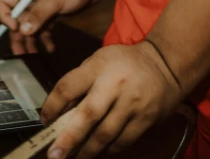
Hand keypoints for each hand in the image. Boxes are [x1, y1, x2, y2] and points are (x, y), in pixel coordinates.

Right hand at [0, 0, 104, 54]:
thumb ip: (38, 14)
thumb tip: (23, 30)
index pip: (5, 1)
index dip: (5, 16)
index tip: (15, 28)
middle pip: (17, 18)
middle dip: (17, 35)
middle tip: (19, 53)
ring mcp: (42, 5)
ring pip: (30, 25)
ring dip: (30, 40)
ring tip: (32, 57)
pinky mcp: (53, 12)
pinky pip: (44, 27)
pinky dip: (45, 38)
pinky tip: (50, 48)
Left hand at [41, 42, 183, 157]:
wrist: (165, 64)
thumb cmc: (124, 63)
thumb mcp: (99, 61)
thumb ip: (81, 82)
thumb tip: (60, 112)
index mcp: (98, 66)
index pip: (69, 86)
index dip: (52, 105)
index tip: (44, 121)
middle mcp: (114, 84)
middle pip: (88, 115)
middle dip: (68, 138)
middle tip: (54, 155)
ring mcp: (132, 103)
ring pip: (105, 134)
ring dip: (87, 151)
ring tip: (73, 158)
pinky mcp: (145, 119)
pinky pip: (122, 141)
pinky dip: (108, 150)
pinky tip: (98, 153)